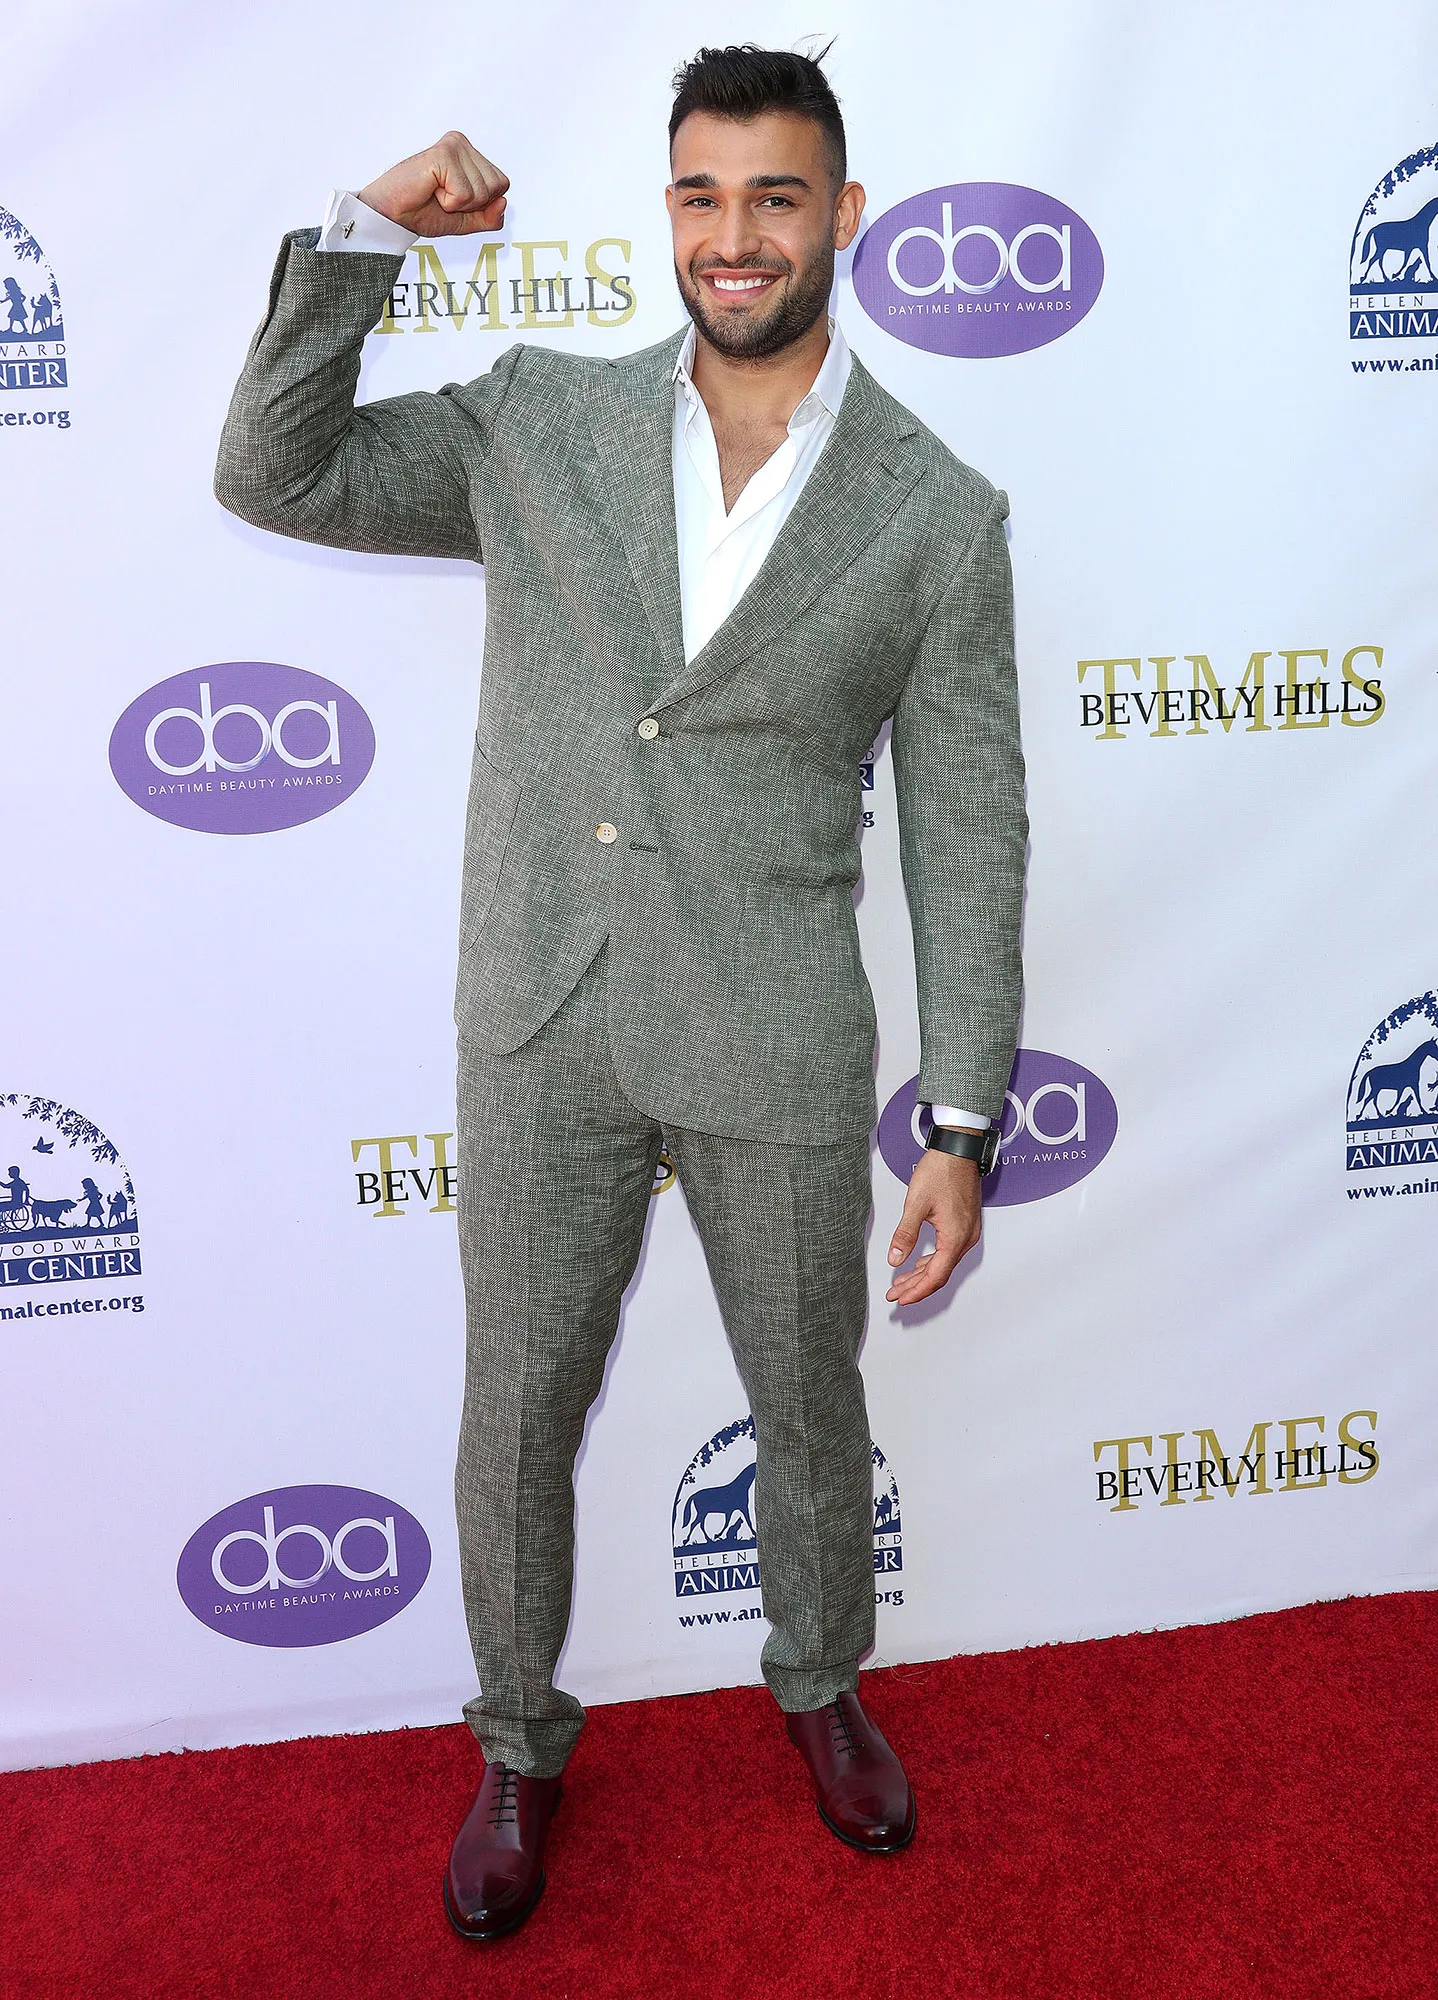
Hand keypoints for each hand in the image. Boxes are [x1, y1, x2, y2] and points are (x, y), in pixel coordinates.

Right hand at [359, 131, 508, 237]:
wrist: (394, 215)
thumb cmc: (424, 212)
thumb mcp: (466, 220)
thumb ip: (489, 216)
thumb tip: (503, 202)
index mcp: (470, 154)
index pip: (502, 185)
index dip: (482, 204)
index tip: (454, 200)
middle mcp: (463, 144)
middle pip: (497, 187)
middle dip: (472, 204)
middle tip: (444, 197)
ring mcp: (454, 146)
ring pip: (482, 192)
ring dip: (459, 204)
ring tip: (436, 193)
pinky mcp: (443, 154)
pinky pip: (464, 194)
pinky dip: (449, 202)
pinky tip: (431, 190)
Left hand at [885, 1150, 981, 1304]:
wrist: (958, 1150)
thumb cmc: (942, 1171)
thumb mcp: (916, 1204)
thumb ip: (905, 1234)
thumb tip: (895, 1258)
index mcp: (955, 1237)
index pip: (936, 1276)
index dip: (917, 1291)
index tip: (901, 1298)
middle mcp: (965, 1238)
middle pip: (940, 1273)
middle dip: (916, 1286)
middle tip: (896, 1294)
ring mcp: (967, 1232)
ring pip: (944, 1263)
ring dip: (923, 1275)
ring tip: (902, 1282)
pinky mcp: (965, 1225)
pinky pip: (948, 1252)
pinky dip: (932, 1261)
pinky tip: (918, 1264)